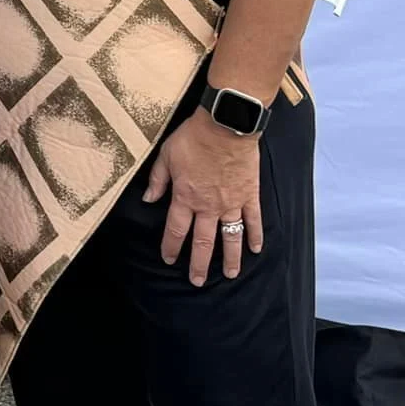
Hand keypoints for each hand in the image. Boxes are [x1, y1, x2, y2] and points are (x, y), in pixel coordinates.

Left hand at [143, 112, 263, 286]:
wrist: (227, 124)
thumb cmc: (194, 137)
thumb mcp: (166, 155)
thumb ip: (158, 180)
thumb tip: (149, 200)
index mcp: (185, 197)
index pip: (176, 230)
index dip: (172, 247)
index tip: (170, 260)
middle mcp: (208, 206)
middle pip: (203, 242)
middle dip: (199, 264)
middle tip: (198, 280)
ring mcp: (231, 203)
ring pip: (230, 237)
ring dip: (229, 258)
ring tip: (229, 275)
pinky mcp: (249, 195)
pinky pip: (253, 220)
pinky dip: (254, 235)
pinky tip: (255, 250)